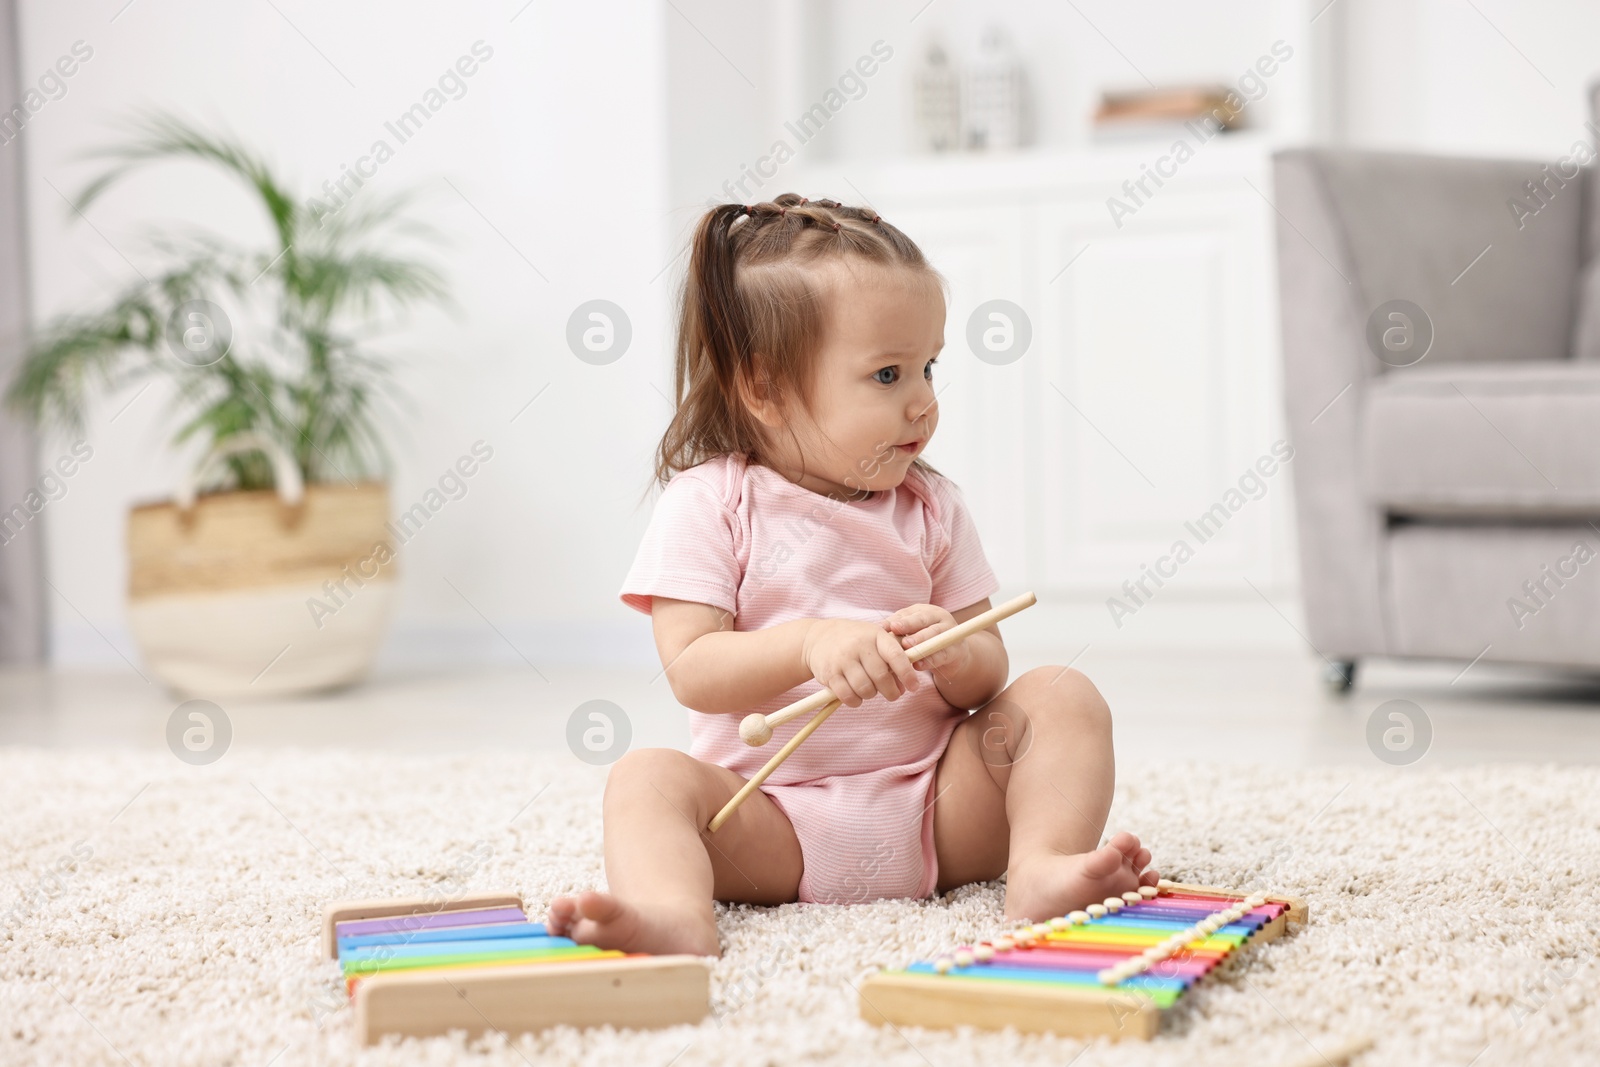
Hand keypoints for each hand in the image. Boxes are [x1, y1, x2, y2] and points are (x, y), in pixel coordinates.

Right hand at [801, 618, 921, 707]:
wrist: (818, 637)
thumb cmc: (854, 640)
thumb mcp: (874, 640)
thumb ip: (893, 659)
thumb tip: (907, 685)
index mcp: (875, 635)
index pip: (896, 655)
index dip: (907, 674)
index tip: (915, 687)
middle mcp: (859, 645)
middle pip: (881, 677)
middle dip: (891, 691)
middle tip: (892, 694)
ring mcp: (842, 659)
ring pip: (865, 689)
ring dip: (871, 695)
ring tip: (870, 689)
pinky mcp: (829, 674)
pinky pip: (848, 696)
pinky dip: (856, 701)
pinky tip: (856, 696)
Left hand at [882, 604, 970, 677]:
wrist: (955, 655)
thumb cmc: (928, 641)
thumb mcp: (915, 632)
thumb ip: (900, 630)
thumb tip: (879, 629)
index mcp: (927, 611)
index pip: (910, 613)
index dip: (896, 619)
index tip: (882, 626)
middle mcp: (940, 618)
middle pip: (923, 619)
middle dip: (908, 624)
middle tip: (895, 630)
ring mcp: (951, 633)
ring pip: (934, 635)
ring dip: (920, 641)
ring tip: (907, 648)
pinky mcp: (956, 651)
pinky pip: (942, 654)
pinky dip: (930, 660)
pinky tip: (918, 665)